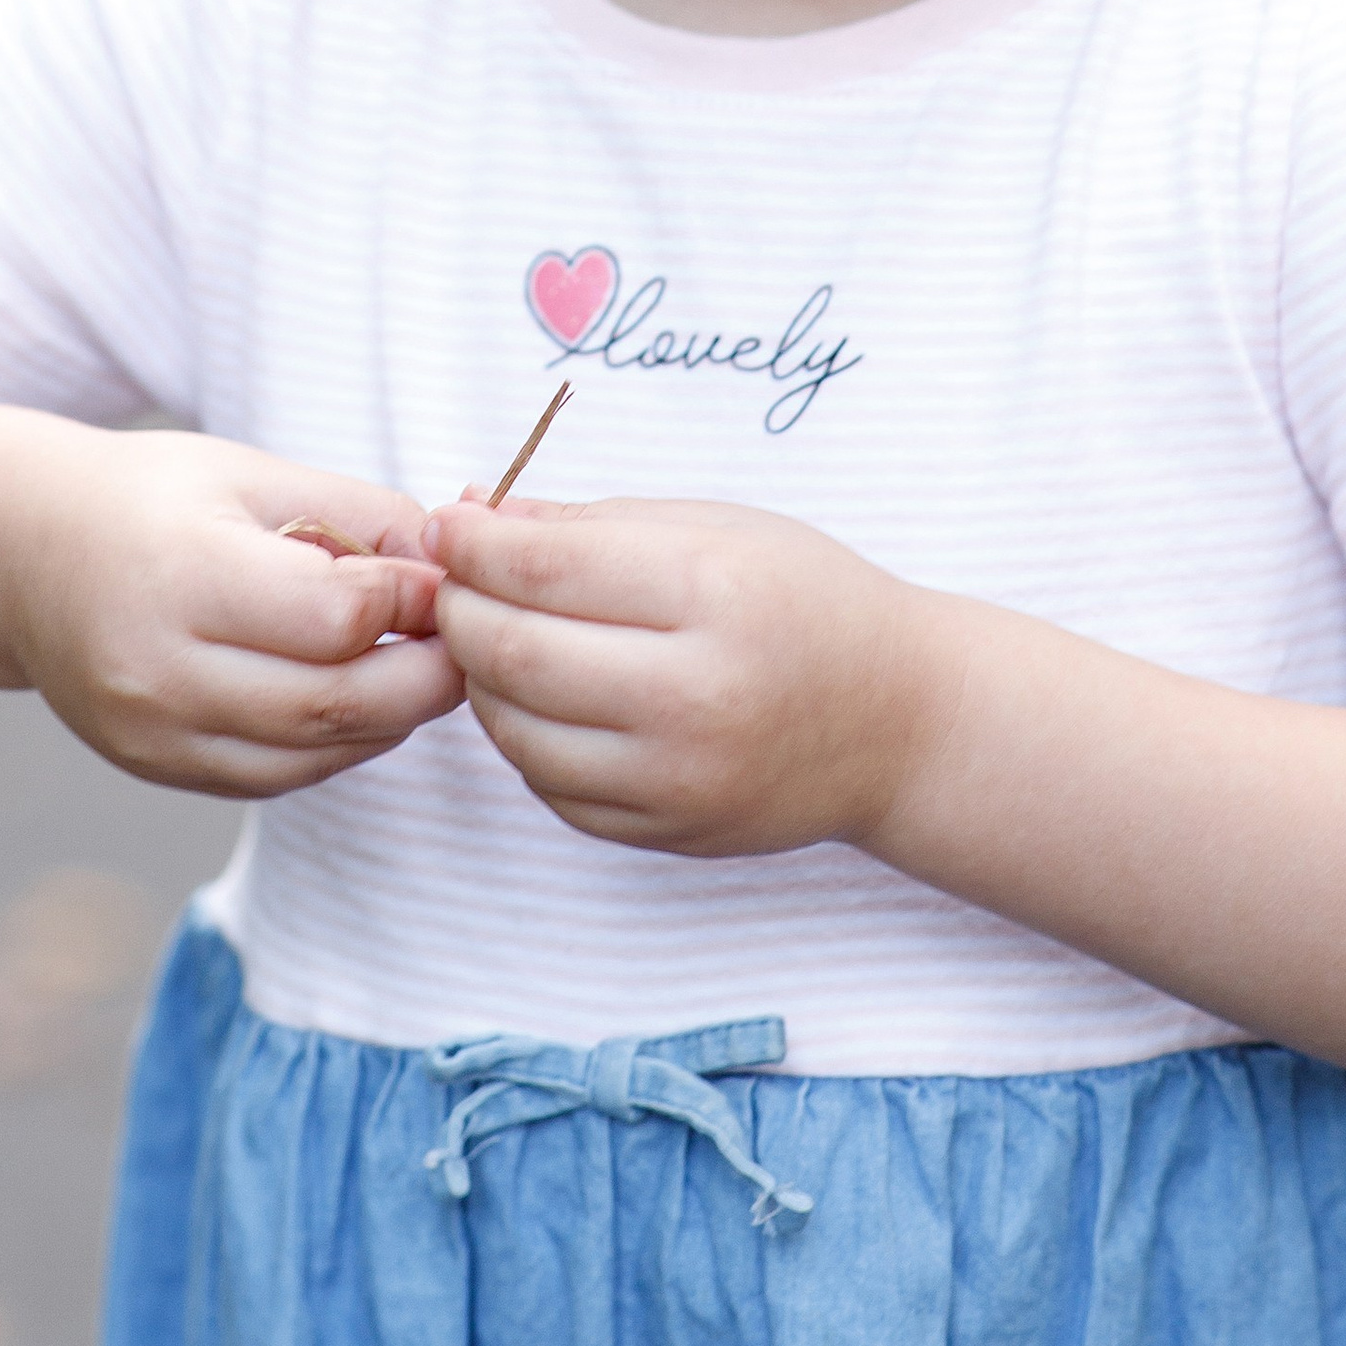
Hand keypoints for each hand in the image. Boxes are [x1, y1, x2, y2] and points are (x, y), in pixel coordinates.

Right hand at [0, 425, 460, 799]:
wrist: (26, 557)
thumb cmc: (151, 498)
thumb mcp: (253, 473)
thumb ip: (358, 514)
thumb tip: (450, 563)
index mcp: (184, 576)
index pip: (335, 617)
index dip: (412, 600)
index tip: (448, 575)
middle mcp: (161, 670)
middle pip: (334, 702)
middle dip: (426, 675)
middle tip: (469, 637)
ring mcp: (155, 735)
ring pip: (314, 751)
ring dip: (391, 716)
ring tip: (421, 662)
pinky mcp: (160, 770)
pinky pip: (279, 776)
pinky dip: (338, 742)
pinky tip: (360, 696)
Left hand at [424, 494, 942, 857]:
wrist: (899, 721)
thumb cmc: (807, 601)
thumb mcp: (716, 528)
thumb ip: (589, 523)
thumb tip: (472, 512)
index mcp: (711, 594)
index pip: (545, 567)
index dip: (473, 541)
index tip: (446, 520)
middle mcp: (694, 695)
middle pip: (515, 652)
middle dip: (459, 607)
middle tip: (452, 579)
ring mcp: (678, 778)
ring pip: (517, 729)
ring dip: (482, 675)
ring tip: (498, 634)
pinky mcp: (665, 833)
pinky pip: (550, 785)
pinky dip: (526, 735)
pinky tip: (547, 696)